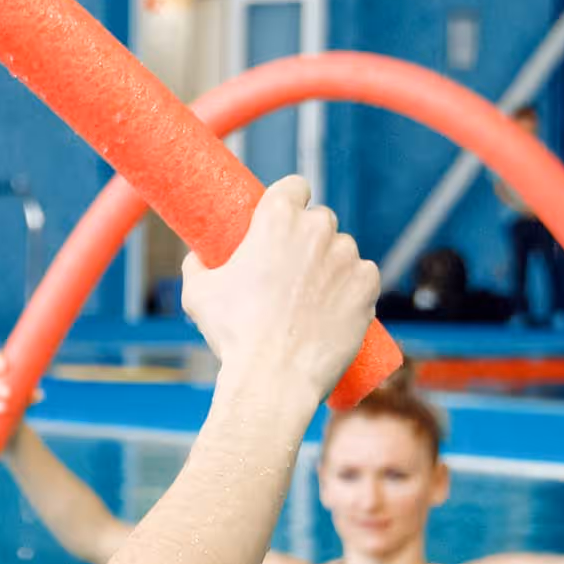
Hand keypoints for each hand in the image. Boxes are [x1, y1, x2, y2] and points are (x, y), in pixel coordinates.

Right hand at [181, 178, 377, 408]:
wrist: (274, 377)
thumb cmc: (234, 334)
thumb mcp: (198, 293)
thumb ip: (197, 265)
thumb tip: (196, 257)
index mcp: (277, 217)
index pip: (295, 186)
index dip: (291, 200)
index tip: (287, 218)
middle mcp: (317, 229)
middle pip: (320, 220)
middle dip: (310, 238)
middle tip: (294, 269)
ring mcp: (346, 256)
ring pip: (344, 250)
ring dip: (333, 265)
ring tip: (313, 298)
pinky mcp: (368, 285)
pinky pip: (365, 276)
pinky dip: (354, 288)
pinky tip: (337, 307)